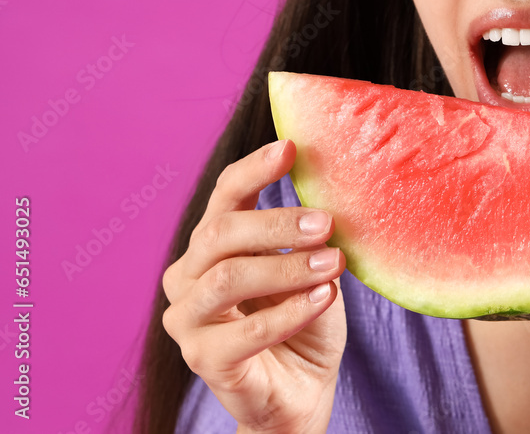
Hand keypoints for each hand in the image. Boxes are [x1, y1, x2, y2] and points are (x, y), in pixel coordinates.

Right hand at [162, 139, 346, 433]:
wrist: (302, 390)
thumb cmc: (304, 320)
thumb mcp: (312, 268)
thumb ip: (310, 235)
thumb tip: (332, 194)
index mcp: (214, 243)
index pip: (226, 195)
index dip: (255, 168)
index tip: (291, 147)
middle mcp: (189, 275)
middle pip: (221, 233)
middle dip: (276, 223)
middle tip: (326, 223)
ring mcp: (188, 318)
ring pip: (228, 279)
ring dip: (286, 268)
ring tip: (332, 264)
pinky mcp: (202, 359)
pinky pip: (245, 331)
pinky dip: (289, 312)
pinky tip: (324, 299)